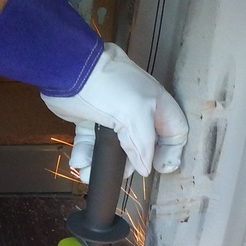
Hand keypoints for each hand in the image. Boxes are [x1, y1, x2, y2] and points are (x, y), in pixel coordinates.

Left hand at [0, 0, 187, 184]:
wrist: (70, 69)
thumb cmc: (109, 87)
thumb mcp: (136, 113)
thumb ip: (144, 143)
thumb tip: (144, 168)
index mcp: (155, 105)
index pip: (175, 131)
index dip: (171, 150)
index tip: (159, 168)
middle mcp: (138, 111)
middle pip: (142, 145)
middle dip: (130, 164)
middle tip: (119, 176)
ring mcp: (113, 116)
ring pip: (113, 148)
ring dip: (103, 164)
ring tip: (89, 175)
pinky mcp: (90, 120)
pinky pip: (91, 143)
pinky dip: (86, 154)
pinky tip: (79, 163)